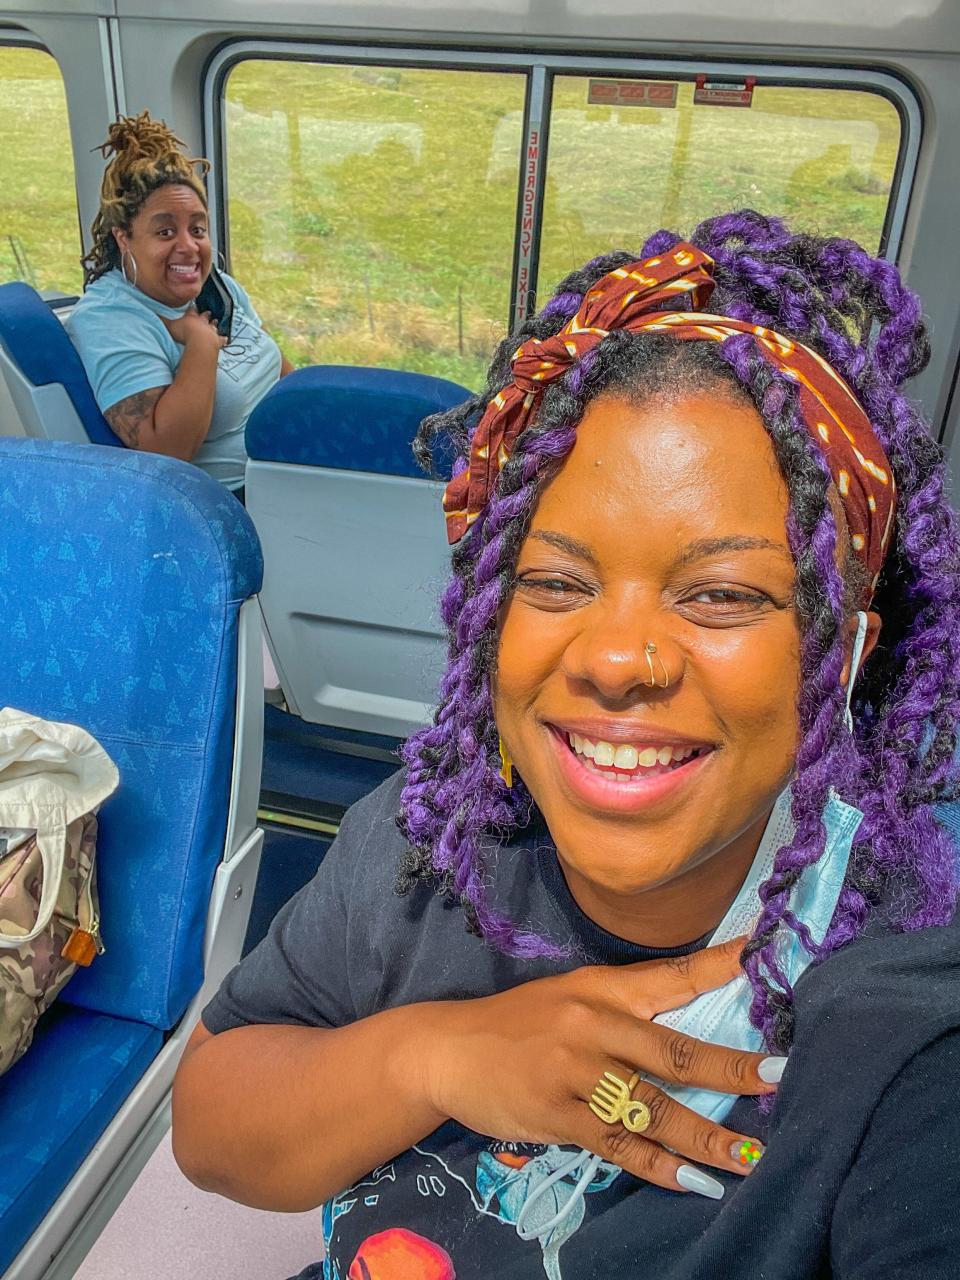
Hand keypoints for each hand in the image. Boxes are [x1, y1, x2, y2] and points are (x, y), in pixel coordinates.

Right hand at [163, 307, 226, 352]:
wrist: (199, 342)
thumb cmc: (184, 333)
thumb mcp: (169, 325)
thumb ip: (161, 320)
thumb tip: (152, 313)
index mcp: (191, 317)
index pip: (191, 310)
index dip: (191, 308)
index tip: (192, 305)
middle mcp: (202, 322)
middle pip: (204, 316)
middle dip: (205, 314)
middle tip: (208, 312)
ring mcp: (211, 331)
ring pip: (213, 326)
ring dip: (214, 324)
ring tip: (215, 321)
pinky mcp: (216, 340)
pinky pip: (221, 339)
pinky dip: (223, 339)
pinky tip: (226, 338)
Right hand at [418, 938, 777, 1195]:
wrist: (446, 1048)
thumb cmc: (519, 1023)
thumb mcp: (570, 996)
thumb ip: (625, 1007)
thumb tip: (696, 1021)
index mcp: (602, 988)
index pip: (672, 975)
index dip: (720, 965)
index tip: (765, 953)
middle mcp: (593, 1023)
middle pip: (675, 1049)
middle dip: (733, 1068)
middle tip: (781, 1076)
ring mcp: (574, 1071)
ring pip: (652, 1106)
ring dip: (706, 1135)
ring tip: (750, 1155)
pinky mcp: (554, 1114)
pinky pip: (617, 1145)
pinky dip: (658, 1166)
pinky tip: (692, 1182)